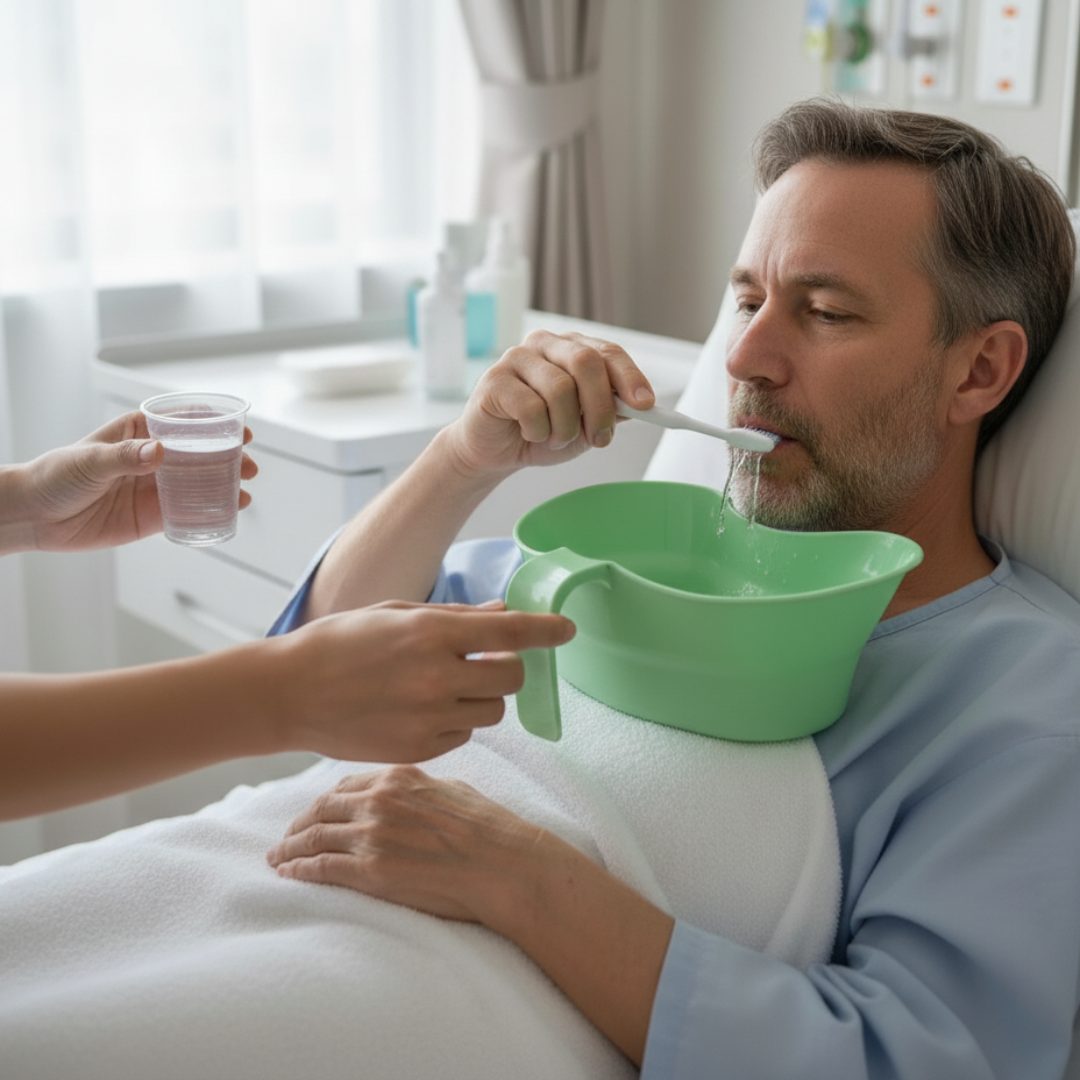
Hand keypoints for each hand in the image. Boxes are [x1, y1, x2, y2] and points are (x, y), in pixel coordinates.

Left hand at [23, 412, 256, 551]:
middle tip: (248, 465)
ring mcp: (154, 487)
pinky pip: (188, 512)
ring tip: (245, 492)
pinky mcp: (152, 516)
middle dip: (229, 457)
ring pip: (199, 483)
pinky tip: (229, 512)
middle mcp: (152, 457)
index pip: (182, 422)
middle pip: (200, 453)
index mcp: (138, 432)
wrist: (36, 516)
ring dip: (226, 485)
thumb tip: (158, 453)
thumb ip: (126, 457)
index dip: (214, 423)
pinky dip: (210, 512)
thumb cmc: (56, 475)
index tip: (239, 429)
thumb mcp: (90, 460)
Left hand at [266, 765, 544, 926]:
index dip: (324, 800)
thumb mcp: (452, 790)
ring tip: (277, 858)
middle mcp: (379, 800)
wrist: (503, 863)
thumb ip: (420, 789)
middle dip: (299, 823)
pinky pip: (321, 867)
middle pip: (322, 808)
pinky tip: (289, 874)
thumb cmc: (489, 829)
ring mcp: (372, 835)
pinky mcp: (370, 870)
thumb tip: (410, 795)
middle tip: (285, 837)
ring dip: (290, 847)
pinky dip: (299, 870)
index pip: (346, 784)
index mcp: (399, 776)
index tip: (313, 812)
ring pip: (314, 836)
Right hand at [275, 600, 574, 762]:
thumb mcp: (396, 615)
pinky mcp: (419, 751)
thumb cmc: (341, 643)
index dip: (547, 630)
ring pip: (494, 712)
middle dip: (506, 668)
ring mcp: (429, 718)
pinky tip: (422, 709)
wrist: (289, 693)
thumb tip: (503, 614)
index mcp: (431, 634)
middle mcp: (436, 677)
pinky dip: (456, 721)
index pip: (511, 634)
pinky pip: (464, 735)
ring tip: (445, 686)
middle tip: (481, 662)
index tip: (567, 629)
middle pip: (512, 678)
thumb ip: (456, 618)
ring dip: (483, 697)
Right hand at [444, 330, 655, 477]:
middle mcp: (545, 344)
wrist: (496, 451)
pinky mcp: (494, 380)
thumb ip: (612, 410)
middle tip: (600, 439)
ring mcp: (517, 358)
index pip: (607, 353)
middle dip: (600, 407)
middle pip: (585, 363)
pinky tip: (530, 434)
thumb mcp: (586, 424)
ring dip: (565, 427)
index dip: (629, 377)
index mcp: (572, 348)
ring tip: (555, 439)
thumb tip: (642, 405)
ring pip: (559, 389)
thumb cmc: (542, 430)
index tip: (646, 405)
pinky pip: (531, 407)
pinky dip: (538, 431)